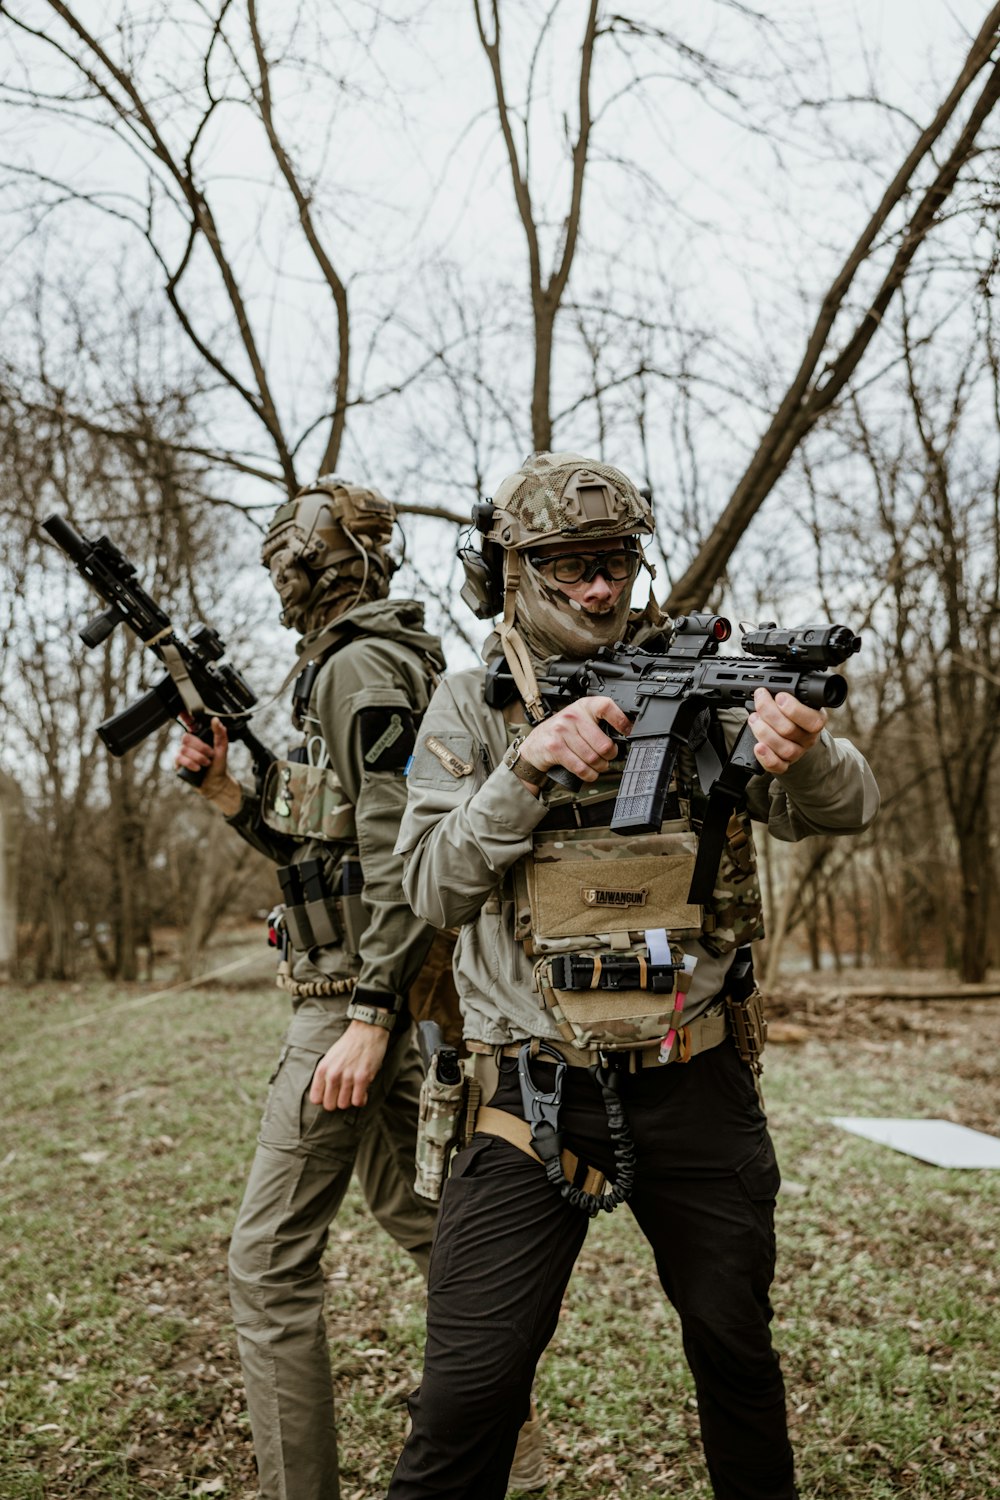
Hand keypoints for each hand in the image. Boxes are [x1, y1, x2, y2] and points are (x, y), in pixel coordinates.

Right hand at [175, 715, 240, 811]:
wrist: (215, 783)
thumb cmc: (218, 766)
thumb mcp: (223, 749)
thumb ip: (220, 734)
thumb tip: (216, 720)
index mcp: (198, 738)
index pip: (189, 725)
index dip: (185, 717)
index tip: (184, 714)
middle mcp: (188, 745)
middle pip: (186, 738)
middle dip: (201, 748)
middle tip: (210, 755)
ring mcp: (182, 754)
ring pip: (184, 749)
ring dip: (198, 758)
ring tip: (206, 764)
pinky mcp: (178, 764)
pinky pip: (179, 759)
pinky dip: (190, 764)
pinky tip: (197, 768)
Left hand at [309, 1021, 390, 1110]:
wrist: (366, 1031)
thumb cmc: (348, 1045)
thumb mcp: (329, 1058)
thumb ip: (325, 1075)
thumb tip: (324, 1095)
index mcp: (322, 1069)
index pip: (315, 1099)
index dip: (324, 1099)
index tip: (332, 1095)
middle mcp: (332, 1074)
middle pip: (329, 1105)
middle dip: (337, 1102)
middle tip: (344, 1094)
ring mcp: (347, 1077)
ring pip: (344, 1105)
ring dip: (350, 1100)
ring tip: (354, 1090)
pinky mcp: (362, 1078)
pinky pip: (358, 1101)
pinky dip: (361, 1099)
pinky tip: (363, 1091)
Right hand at [517, 696, 631, 792]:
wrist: (535, 745)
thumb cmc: (562, 733)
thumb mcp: (580, 721)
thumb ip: (598, 724)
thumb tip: (626, 734)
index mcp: (583, 706)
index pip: (606, 707)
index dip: (621, 721)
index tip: (627, 732)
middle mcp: (572, 716)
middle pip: (604, 743)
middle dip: (610, 756)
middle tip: (608, 757)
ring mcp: (562, 731)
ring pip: (593, 758)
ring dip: (600, 767)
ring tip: (598, 766)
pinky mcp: (555, 748)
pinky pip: (580, 767)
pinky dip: (589, 775)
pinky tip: (589, 773)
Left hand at [748, 690, 826, 773]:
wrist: (794, 735)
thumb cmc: (792, 713)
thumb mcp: (796, 700)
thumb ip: (788, 696)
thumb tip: (769, 689)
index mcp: (816, 719)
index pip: (812, 720)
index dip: (793, 709)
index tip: (779, 696)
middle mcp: (809, 738)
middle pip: (790, 730)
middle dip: (770, 713)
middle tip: (759, 700)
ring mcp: (797, 753)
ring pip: (784, 748)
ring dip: (764, 732)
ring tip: (754, 718)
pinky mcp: (785, 764)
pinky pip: (778, 766)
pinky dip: (766, 757)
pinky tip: (758, 746)